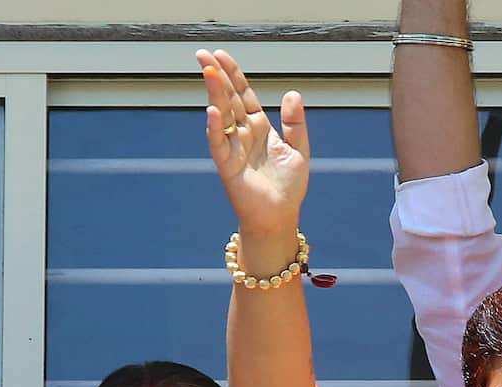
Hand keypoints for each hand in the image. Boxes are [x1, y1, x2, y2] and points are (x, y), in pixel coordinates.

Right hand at [198, 49, 308, 234]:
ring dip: (214, 94)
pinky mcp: (228, 167)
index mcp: (259, 128)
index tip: (221, 54)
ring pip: (221, 116)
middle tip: (203, 54)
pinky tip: (212, 111)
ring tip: (209, 72)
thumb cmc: (288, 187)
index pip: (243, 95)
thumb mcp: (298, 150)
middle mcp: (243, 135)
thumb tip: (292, 93)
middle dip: (217, 77)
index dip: (234, 75)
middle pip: (228, 100)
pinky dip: (215, 128)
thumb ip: (295, 123)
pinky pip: (219, 144)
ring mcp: (233, 149)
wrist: (280, 217)